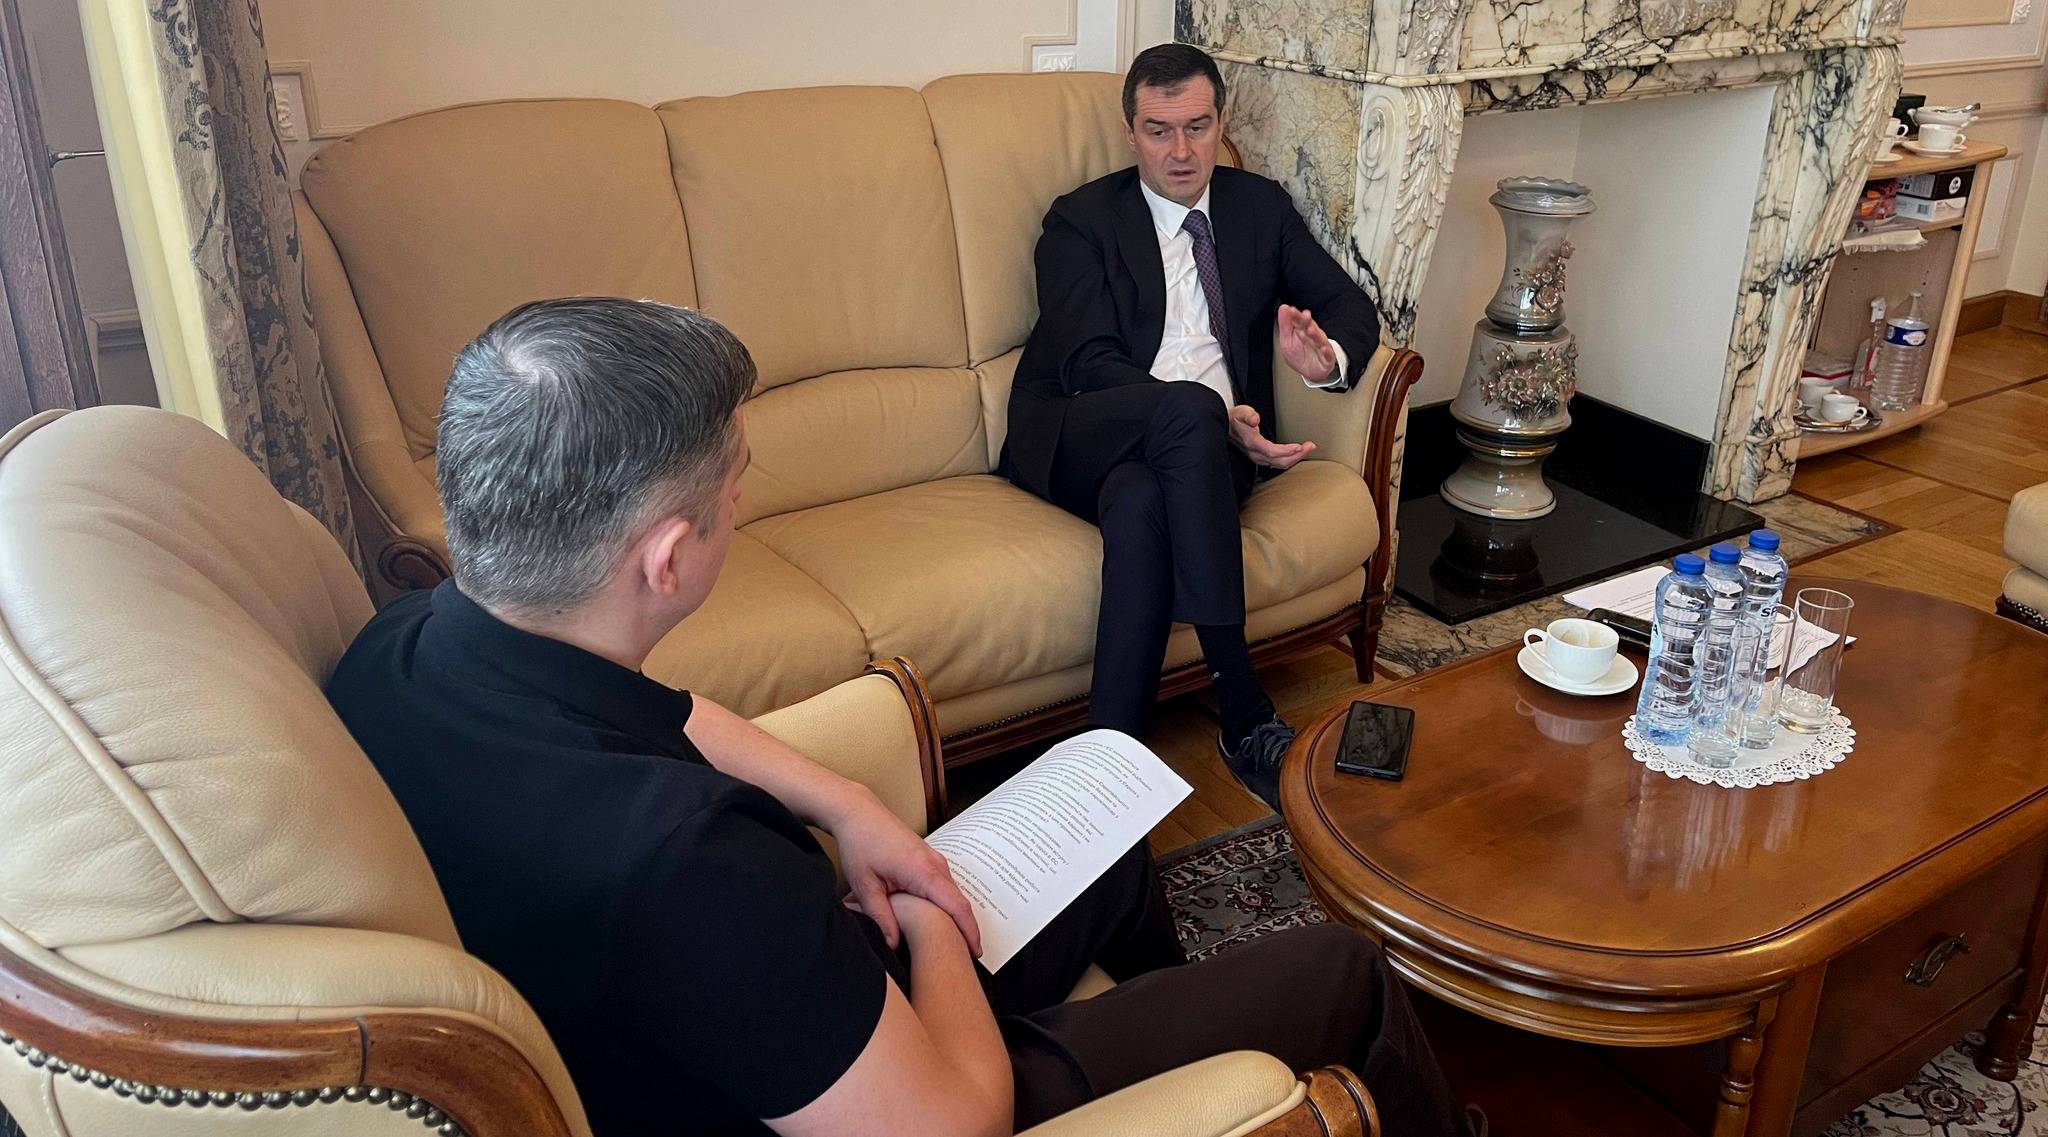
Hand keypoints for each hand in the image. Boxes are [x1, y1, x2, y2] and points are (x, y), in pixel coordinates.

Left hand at [833, 793, 981, 955]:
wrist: (858, 812)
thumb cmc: (861, 843)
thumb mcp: (865, 885)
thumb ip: (881, 916)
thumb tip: (893, 944)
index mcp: (924, 872)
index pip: (957, 907)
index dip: (969, 932)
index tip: (975, 953)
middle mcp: (936, 865)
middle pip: (960, 903)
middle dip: (965, 931)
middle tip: (962, 958)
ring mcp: (935, 861)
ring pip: (952, 895)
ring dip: (954, 918)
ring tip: (951, 944)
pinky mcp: (929, 860)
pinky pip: (944, 886)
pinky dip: (946, 905)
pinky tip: (937, 920)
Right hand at [1228, 405, 1315, 470]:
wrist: (1225, 427)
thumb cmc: (1235, 420)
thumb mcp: (1241, 412)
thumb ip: (1248, 415)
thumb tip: (1255, 419)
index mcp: (1252, 443)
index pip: (1272, 451)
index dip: (1286, 450)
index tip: (1299, 446)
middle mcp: (1256, 453)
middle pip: (1279, 461)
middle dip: (1297, 455)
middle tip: (1310, 446)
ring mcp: (1258, 457)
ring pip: (1279, 464)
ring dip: (1295, 459)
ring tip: (1307, 449)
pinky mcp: (1260, 457)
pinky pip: (1277, 463)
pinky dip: (1289, 460)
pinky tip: (1296, 455)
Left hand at [1277, 304, 1337, 382]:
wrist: (1310, 371)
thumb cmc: (1299, 354)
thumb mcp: (1287, 340)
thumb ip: (1285, 324)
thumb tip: (1283, 308)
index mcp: (1302, 330)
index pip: (1299, 320)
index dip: (1295, 315)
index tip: (1290, 310)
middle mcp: (1313, 336)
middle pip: (1310, 327)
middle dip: (1307, 322)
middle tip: (1304, 316)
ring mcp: (1321, 346)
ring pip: (1319, 339)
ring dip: (1316, 334)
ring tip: (1311, 330)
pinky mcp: (1327, 358)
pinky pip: (1328, 354)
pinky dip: (1326, 351)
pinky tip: (1323, 348)